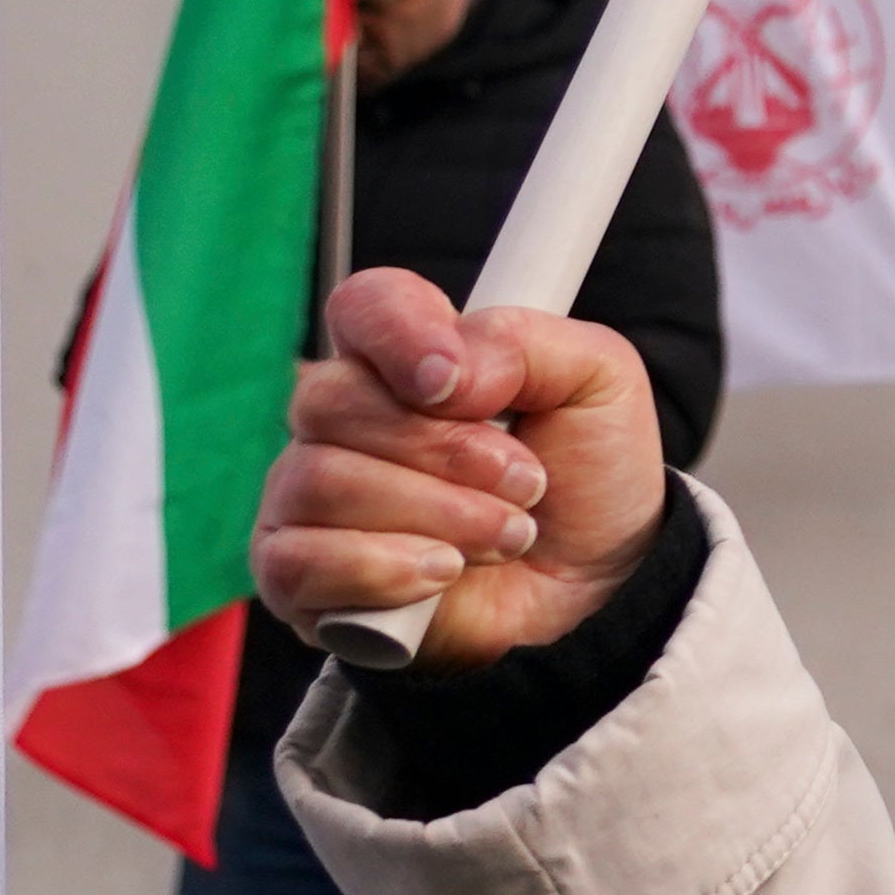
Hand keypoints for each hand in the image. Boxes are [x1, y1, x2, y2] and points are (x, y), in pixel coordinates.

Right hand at [252, 268, 669, 671]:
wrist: (594, 588)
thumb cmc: (585, 477)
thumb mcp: (597, 382)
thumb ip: (526, 343)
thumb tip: (445, 373)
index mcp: (406, 358)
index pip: (364, 306)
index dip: (401, 334)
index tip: (456, 383)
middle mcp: (341, 421)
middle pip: (331, 400)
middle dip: (444, 449)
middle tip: (524, 482)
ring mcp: (308, 497)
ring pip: (323, 481)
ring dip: (439, 514)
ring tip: (507, 534)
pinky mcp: (297, 575)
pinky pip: (300, 559)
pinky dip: (387, 568)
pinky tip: (445, 572)